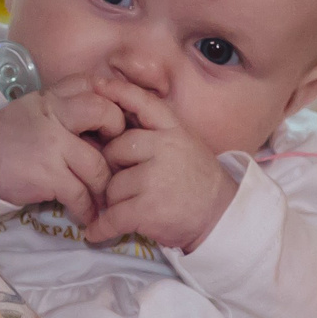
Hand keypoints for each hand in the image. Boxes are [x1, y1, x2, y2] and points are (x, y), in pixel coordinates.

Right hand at [0, 79, 125, 226]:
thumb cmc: (6, 138)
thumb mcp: (33, 111)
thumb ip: (63, 110)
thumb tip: (103, 129)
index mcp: (51, 97)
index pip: (92, 84)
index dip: (111, 102)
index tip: (115, 125)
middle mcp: (54, 114)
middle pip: (105, 113)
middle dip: (119, 138)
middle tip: (117, 159)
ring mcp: (52, 144)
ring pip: (98, 164)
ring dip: (105, 186)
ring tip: (104, 198)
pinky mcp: (47, 174)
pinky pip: (80, 194)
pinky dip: (87, 209)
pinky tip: (86, 215)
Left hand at [82, 78, 238, 249]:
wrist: (221, 217)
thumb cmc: (197, 182)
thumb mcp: (184, 145)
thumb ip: (155, 134)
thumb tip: (113, 126)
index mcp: (174, 131)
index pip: (143, 103)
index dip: (118, 91)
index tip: (95, 84)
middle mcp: (165, 149)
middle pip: (115, 150)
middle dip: (113, 169)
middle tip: (126, 184)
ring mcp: (156, 178)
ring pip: (111, 186)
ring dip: (114, 201)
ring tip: (131, 207)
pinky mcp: (148, 209)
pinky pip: (111, 216)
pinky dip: (101, 227)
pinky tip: (95, 233)